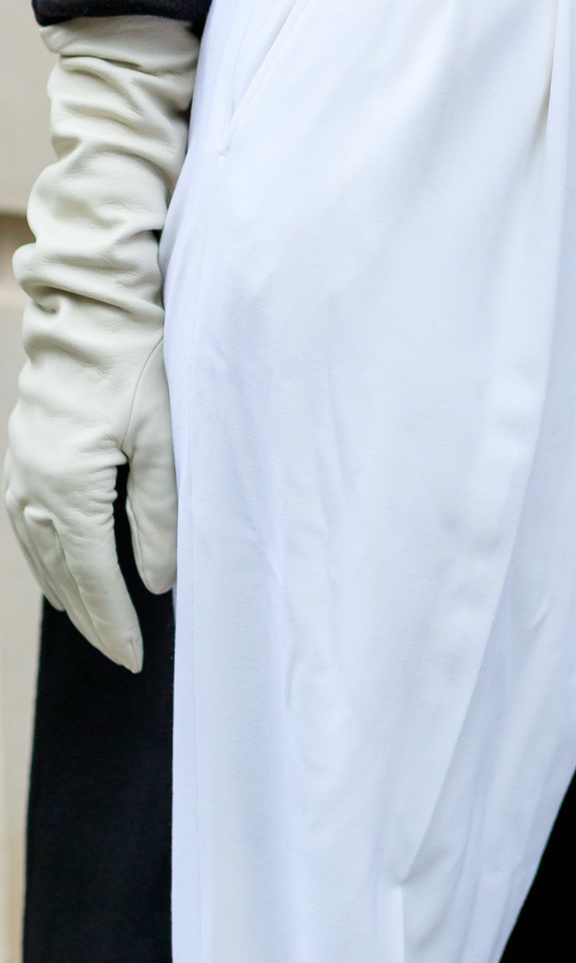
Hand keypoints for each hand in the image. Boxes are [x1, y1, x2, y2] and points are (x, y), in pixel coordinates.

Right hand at [4, 18, 196, 670]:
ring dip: (69, 591)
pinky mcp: (24, 451)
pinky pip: (33, 524)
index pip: (93, 579)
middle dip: (92, 618)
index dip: (115, 623)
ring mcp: (21, 469)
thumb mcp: (166, 439)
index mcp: (68, 489)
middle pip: (61, 575)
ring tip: (98, 623)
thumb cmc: (138, 361)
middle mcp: (33, 486)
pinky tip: (70, 565)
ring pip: (42, 553)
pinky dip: (53, 555)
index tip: (136, 660)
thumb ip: (163, 514)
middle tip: (120, 657)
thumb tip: (160, 580)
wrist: (93, 301)